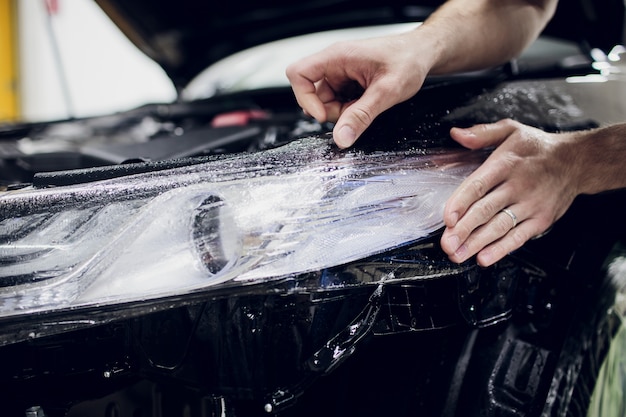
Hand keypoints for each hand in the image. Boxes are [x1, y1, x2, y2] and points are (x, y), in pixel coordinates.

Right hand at [285, 31, 430, 147]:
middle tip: (357, 112)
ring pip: (326, 102)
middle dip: (332, 112)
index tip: (323, 116)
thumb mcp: (387, 92)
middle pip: (313, 95)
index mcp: (337, 56)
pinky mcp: (348, 83)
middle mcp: (335, 63)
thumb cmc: (409, 59)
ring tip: (369, 105)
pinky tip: (369, 103)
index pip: (298, 74)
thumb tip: (341, 138)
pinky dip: (351, 110)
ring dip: (344, 112)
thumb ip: (362, 116)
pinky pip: (339, 103)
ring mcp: (340, 74)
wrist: (423, 54)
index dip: (304, 97)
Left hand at [440, 119, 580, 266]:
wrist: (577, 161)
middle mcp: (518, 185)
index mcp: (506, 163)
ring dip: (477, 243)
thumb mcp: (510, 130)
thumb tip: (456, 134)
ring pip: (500, 226)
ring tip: (458, 254)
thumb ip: (482, 133)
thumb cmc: (537, 147)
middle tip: (446, 244)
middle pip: (486, 210)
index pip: (479, 185)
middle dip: (464, 229)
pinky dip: (501, 249)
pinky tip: (484, 258)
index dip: (461, 202)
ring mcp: (531, 204)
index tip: (447, 218)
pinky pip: (519, 237)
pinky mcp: (542, 219)